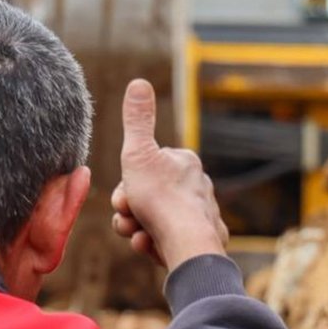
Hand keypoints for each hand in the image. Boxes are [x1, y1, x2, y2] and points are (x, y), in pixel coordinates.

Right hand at [111, 79, 228, 271]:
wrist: (187, 244)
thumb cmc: (161, 199)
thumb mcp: (139, 153)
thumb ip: (137, 119)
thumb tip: (139, 82)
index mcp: (185, 163)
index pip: (144, 168)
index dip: (126, 184)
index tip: (125, 197)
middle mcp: (197, 186)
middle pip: (146, 196)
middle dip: (129, 210)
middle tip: (128, 219)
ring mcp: (200, 215)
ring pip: (153, 220)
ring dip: (137, 229)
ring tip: (140, 236)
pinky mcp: (202, 241)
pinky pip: (168, 241)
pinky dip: (154, 244)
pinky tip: (152, 246)